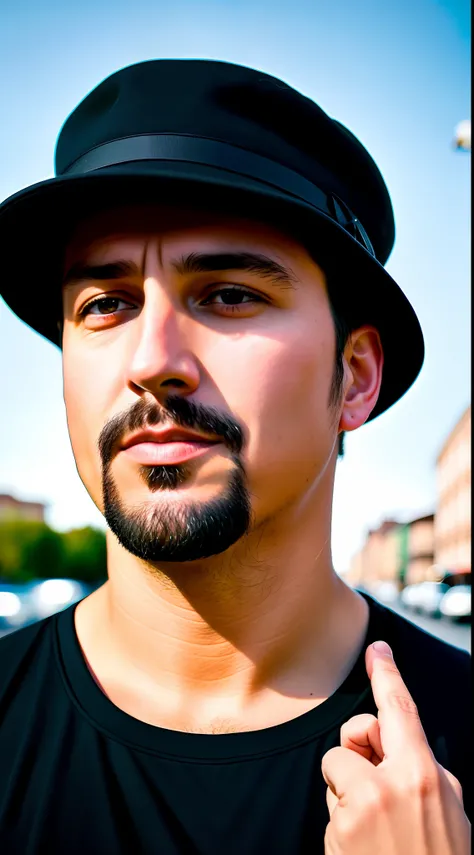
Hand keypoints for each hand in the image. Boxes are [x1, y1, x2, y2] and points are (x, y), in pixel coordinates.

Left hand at [321, 641, 470, 852]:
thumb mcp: (449, 810)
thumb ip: (420, 770)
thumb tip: (392, 744)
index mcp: (424, 773)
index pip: (401, 710)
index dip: (387, 673)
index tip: (376, 648)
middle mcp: (390, 784)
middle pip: (354, 733)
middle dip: (357, 748)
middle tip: (376, 786)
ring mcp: (360, 809)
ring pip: (337, 772)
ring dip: (348, 795)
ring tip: (376, 832)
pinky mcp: (337, 832)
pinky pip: (331, 809)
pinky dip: (342, 825)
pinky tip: (365, 850)